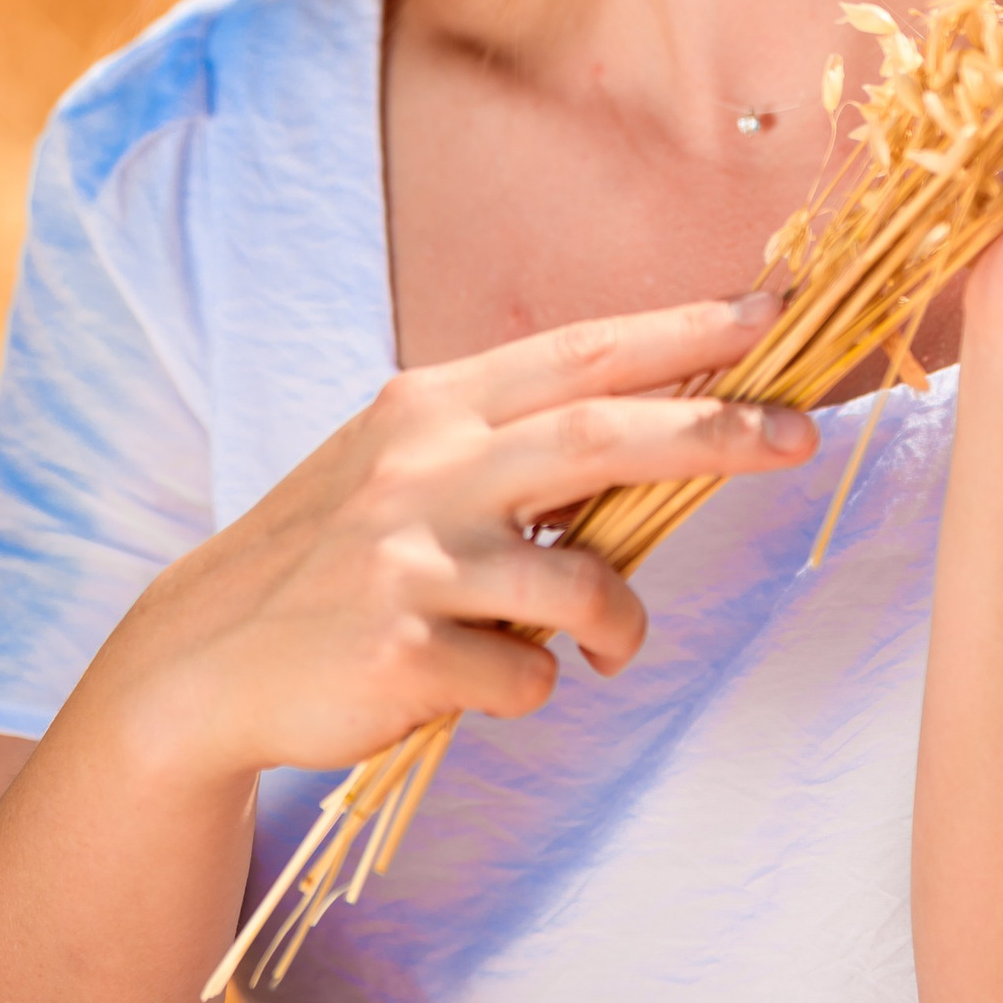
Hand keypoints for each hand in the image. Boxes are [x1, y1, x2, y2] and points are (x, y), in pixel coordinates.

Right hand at [77, 294, 816, 786]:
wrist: (202, 661)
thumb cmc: (334, 561)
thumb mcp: (405, 467)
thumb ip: (509, 443)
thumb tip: (655, 425)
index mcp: (432, 408)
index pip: (582, 353)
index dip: (683, 332)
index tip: (773, 315)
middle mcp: (424, 467)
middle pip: (603, 434)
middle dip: (715, 431)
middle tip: (800, 437)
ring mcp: (411, 558)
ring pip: (584, 584)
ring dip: (618, 625)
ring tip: (605, 644)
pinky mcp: (403, 651)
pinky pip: (526, 678)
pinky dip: (528, 687)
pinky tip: (474, 682)